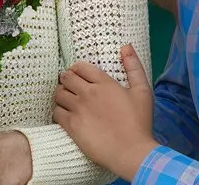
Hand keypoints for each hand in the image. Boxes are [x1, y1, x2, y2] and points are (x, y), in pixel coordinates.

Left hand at [53, 45, 157, 180]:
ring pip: (58, 93)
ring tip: (67, 100)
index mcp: (104, 83)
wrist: (132, 152)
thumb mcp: (143, 91)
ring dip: (61, 94)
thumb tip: (126, 46)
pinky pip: (56, 112)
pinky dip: (58, 112)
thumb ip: (134, 67)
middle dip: (67, 79)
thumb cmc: (140, 123)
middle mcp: (88, 93)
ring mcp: (78, 109)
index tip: (79, 75)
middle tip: (71, 87)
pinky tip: (65, 115)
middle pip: (66, 77)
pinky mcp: (71, 126)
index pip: (80, 67)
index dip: (77, 69)